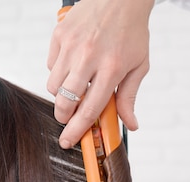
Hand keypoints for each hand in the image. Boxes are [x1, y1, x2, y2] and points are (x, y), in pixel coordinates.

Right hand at [47, 0, 153, 147]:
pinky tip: (72, 66)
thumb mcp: (139, 66)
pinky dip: (58, 72)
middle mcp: (88, 57)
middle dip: (63, 117)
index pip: (89, 109)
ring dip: (61, 95)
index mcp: (111, 69)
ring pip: (53, 86)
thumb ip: (130, 97)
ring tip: (75, 88)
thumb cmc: (131, 31)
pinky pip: (50, 65)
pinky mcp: (59, 35)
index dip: (76, 130)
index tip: (67, 142)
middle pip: (64, 101)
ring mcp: (71, 45)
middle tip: (67, 119)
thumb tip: (131, 125)